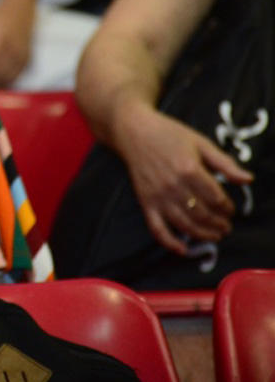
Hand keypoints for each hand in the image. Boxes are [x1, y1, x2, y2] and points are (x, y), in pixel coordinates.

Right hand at [116, 103, 250, 253]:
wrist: (133, 131)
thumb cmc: (169, 134)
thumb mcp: (201, 143)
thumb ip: (224, 163)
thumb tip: (247, 180)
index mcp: (190, 170)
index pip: (216, 199)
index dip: (227, 208)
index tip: (231, 210)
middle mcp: (174, 187)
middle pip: (202, 214)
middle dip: (218, 224)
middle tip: (226, 227)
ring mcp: (158, 196)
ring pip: (185, 225)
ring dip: (203, 235)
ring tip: (215, 236)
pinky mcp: (145, 202)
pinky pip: (156, 228)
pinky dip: (169, 242)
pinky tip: (182, 249)